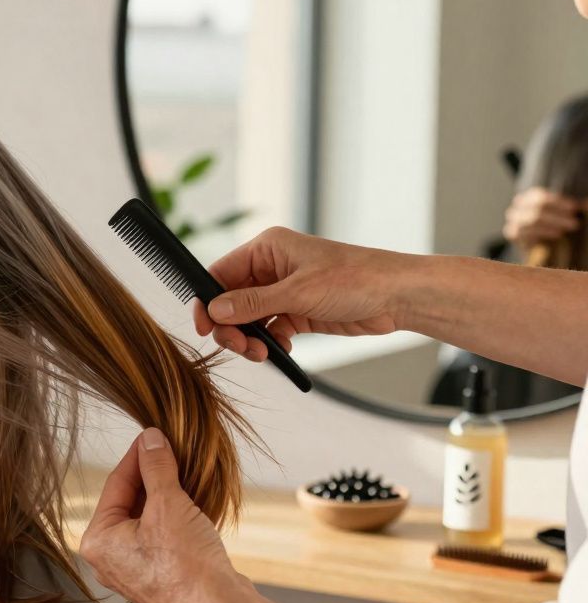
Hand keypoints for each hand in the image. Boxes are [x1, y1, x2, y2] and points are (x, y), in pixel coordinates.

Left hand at [78, 427, 248, 602]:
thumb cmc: (187, 566)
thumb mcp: (169, 505)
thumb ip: (156, 468)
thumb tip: (150, 440)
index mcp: (97, 541)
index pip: (115, 484)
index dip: (138, 455)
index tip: (153, 435)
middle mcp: (109, 558)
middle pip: (128, 501)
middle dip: (152, 476)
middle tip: (172, 451)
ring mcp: (133, 570)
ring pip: (147, 519)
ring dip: (166, 497)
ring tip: (185, 474)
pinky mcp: (158, 577)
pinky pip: (161, 537)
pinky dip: (174, 518)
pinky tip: (192, 505)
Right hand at [191, 227, 410, 362]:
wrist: (397, 296)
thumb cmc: (357, 279)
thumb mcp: (299, 292)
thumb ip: (254, 303)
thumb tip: (217, 310)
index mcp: (267, 249)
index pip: (221, 273)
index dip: (209, 301)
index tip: (205, 327)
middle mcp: (271, 268)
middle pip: (231, 300)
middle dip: (231, 326)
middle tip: (240, 347)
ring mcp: (284, 291)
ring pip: (249, 319)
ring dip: (250, 338)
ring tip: (261, 353)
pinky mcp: (297, 311)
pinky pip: (269, 329)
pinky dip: (269, 342)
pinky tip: (281, 349)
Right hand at [503, 186, 581, 248]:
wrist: (538, 244)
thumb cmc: (553, 223)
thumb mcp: (563, 213)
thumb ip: (571, 208)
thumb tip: (585, 204)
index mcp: (530, 196)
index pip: (542, 197)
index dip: (559, 203)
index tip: (575, 208)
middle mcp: (518, 206)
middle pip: (537, 209)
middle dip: (557, 217)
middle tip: (574, 223)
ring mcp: (513, 219)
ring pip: (531, 221)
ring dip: (551, 226)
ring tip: (566, 231)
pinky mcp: (512, 233)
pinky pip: (523, 233)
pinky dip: (541, 234)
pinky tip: (555, 236)